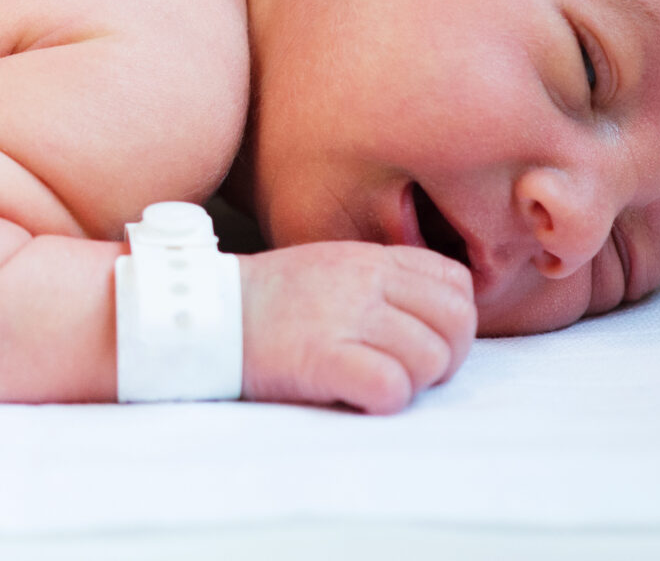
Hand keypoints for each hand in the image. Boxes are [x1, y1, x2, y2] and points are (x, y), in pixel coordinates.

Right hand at [238, 242, 474, 413]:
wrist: (203, 313)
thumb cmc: (268, 302)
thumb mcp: (330, 269)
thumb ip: (382, 283)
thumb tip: (435, 321)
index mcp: (370, 258)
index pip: (456, 284)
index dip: (453, 320)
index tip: (423, 339)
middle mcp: (365, 281)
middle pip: (457, 322)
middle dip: (446, 357)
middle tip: (408, 371)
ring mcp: (345, 317)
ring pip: (431, 359)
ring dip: (413, 383)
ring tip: (373, 382)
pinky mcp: (324, 358)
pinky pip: (392, 387)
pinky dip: (382, 400)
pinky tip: (354, 395)